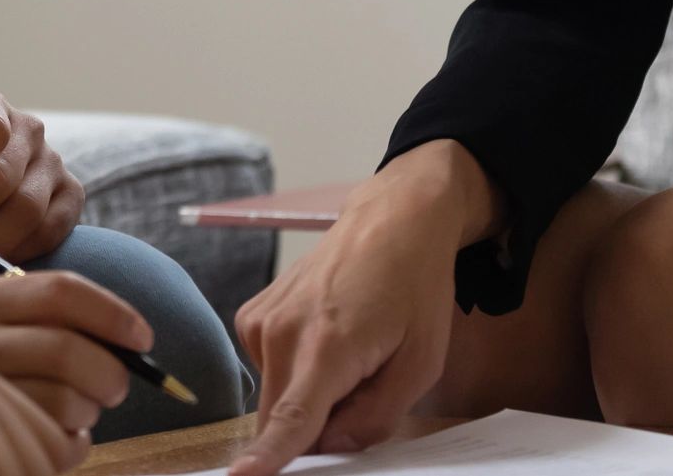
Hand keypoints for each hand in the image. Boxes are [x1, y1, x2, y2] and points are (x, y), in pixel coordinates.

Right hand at [0, 270, 151, 435]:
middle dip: (110, 373)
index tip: (143, 339)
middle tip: (116, 389)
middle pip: (67, 348)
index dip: (112, 313)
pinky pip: (50, 443)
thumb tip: (136, 342)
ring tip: (79, 417)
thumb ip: (49, 323)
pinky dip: (73, 446)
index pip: (62, 290)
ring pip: (62, 401)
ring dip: (88, 415)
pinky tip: (60, 442)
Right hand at [229, 144, 496, 475]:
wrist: (390, 221)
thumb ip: (374, 416)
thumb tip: (330, 447)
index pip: (291, 418)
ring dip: (309, 398)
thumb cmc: (414, 288)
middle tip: (364, 387)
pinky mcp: (251, 316)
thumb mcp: (420, 363)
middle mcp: (280, 331)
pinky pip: (269, 373)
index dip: (267, 458)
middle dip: (317, 428)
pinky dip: (297, 374)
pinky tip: (326, 340)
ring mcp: (259, 320)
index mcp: (327, 345)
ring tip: (349, 354)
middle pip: (281, 418)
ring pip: (275, 398)